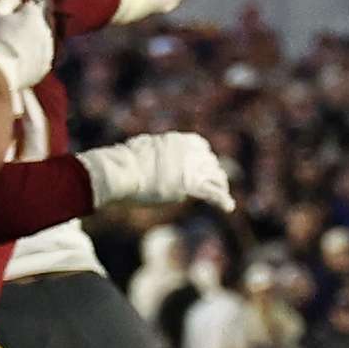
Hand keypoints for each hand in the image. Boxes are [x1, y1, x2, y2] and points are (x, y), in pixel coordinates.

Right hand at [0, 0, 54, 94]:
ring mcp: (49, 49)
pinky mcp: (45, 66)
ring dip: (33, 40)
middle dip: (30, 23)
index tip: (14, 11)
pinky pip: (41, 56)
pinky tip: (20, 59)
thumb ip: (7, 1)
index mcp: (34, 13)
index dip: (22, 7)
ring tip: (16, 46)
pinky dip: (34, 56)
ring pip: (43, 39)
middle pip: (41, 21)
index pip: (34, 3)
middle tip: (13, 29)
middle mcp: (47, 29)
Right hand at [77, 132, 235, 210]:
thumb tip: (139, 148)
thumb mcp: (139, 147)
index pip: (202, 147)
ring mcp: (192, 169)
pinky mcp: (190, 186)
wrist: (121, 171)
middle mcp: (190, 152)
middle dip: (212, 173)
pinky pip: (213, 193)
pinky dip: (222, 200)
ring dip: (220, 186)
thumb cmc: (123, 160)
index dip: (203, 158)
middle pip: (211, 162)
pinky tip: (228, 207)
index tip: (201, 166)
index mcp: (179, 140)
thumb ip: (149, 148)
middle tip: (215, 184)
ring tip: (223, 196)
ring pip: (216, 177)